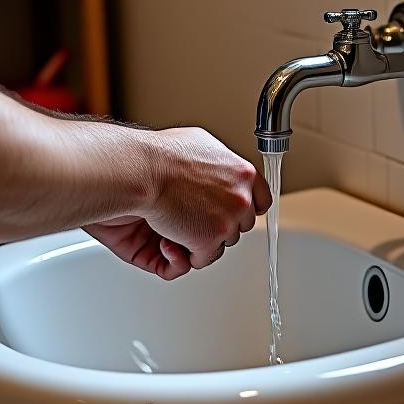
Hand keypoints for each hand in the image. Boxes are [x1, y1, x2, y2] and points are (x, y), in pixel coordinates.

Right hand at [88, 127, 271, 279]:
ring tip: (179, 223)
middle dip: (223, 222)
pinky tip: (170, 237)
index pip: (262, 200)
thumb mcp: (202, 146)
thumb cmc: (161, 155)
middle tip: (197, 216)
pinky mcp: (208, 241)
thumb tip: (222, 169)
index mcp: (243, 173)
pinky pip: (203, 258)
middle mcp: (241, 198)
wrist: (142, 170)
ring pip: (224, 241)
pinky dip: (187, 253)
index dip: (247, 207)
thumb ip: (220, 163)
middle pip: (243, 223)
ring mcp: (227, 221)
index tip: (236, 211)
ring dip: (204, 237)